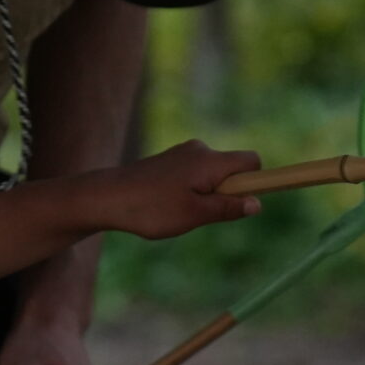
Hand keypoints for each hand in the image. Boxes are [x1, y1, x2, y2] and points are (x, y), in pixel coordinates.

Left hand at [88, 140, 261, 238]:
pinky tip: (168, 206)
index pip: (252, 161)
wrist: (106, 197)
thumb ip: (228, 208)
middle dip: (228, 193)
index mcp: (211, 161)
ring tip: (179, 211)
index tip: (249, 201)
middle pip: (232, 169)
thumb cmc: (151, 207)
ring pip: (212, 175)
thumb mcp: (195, 214)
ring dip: (207, 195)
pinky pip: (195, 175)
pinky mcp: (170, 161)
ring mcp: (183, 154)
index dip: (258, 180)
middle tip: (202, 213)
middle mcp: (200, 150)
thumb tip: (257, 203)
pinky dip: (191, 191)